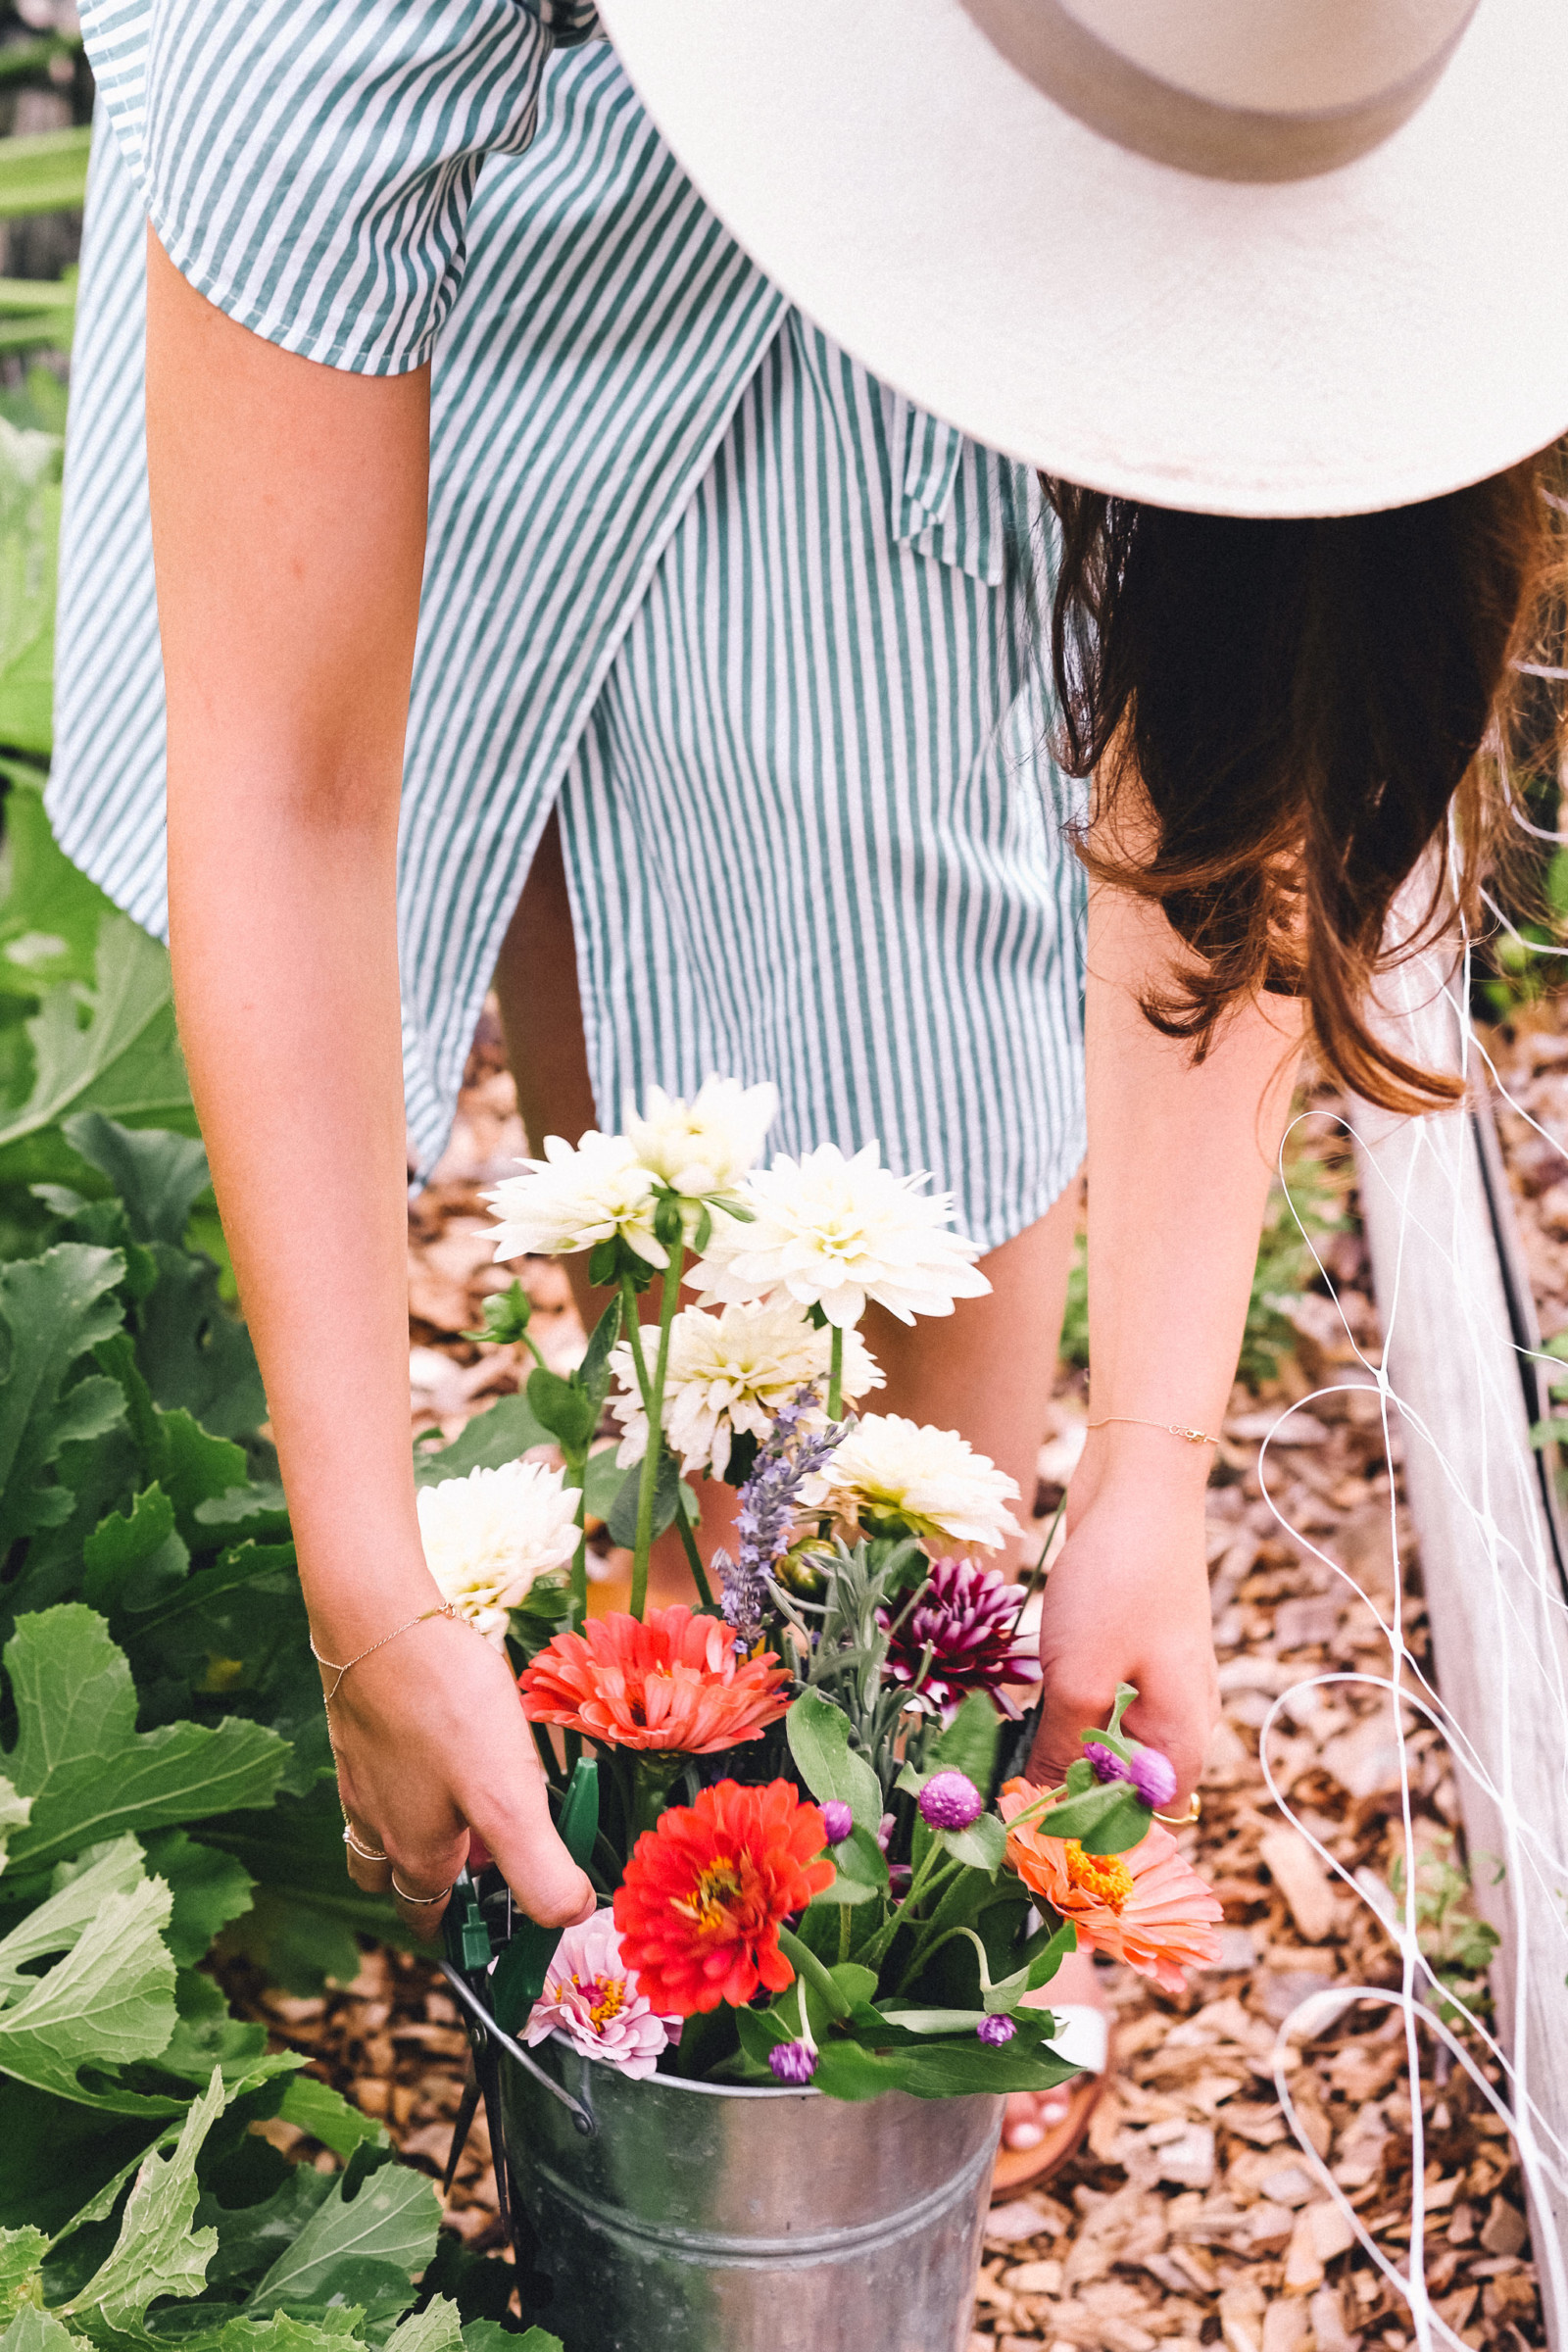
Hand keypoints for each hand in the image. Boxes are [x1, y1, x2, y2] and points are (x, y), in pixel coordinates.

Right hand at [323, 1606, 595, 1940]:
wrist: (378, 1618)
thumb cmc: (443, 1706)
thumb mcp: (506, 1797)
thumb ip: (538, 1866)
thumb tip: (571, 1917)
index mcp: (414, 1850)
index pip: (426, 1913)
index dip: (458, 1928)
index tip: (486, 1928)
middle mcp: (377, 1818)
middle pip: (395, 1874)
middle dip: (433, 1881)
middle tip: (481, 1863)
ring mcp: (362, 1770)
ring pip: (381, 1823)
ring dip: (417, 1828)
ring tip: (467, 1803)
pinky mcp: (361, 1725)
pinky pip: (381, 1772)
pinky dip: (409, 1777)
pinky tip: (444, 1741)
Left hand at [1026, 1442, 1218, 1806]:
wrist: (1139, 1489)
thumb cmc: (1118, 1586)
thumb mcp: (1081, 1679)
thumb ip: (1061, 1752)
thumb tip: (1039, 1815)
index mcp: (1184, 1739)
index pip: (1148, 1824)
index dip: (1092, 1841)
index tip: (1028, 1841)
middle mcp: (1182, 1719)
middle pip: (1127, 1788)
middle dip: (1068, 1797)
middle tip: (1005, 1799)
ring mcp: (1161, 1683)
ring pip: (1108, 1745)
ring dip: (1061, 1753)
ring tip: (1006, 1758)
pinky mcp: (1136, 1653)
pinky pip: (1102, 1705)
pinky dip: (1066, 1714)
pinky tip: (1026, 1707)